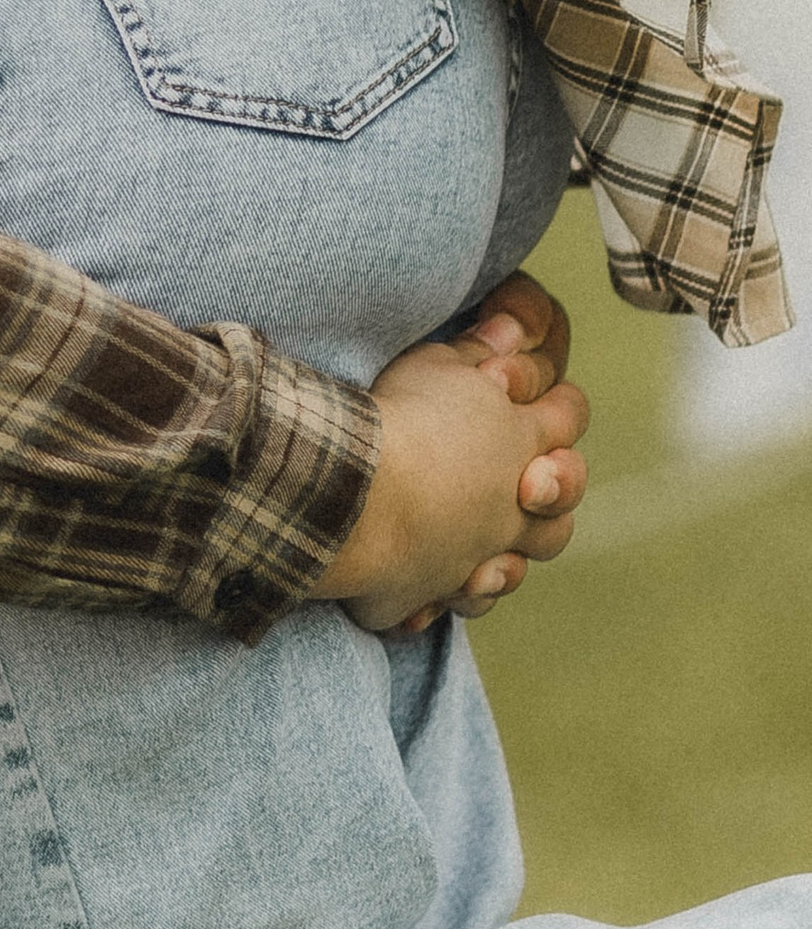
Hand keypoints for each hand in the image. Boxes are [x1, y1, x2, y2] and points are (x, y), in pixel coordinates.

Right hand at [309, 268, 587, 633]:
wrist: (359, 495)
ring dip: (507, 558)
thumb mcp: (439, 365)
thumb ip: (480, 350)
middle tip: (530, 482)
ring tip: (485, 547)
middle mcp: (514, 506)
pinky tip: (433, 589)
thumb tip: (511, 328)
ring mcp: (481, 555)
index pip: (568, 417)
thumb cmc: (402, 420)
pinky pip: (457, 601)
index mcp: (523, 442)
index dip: (563, 405)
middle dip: (552, 494)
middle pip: (560, 509)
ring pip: (518, 566)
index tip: (552, 399)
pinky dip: (449, 594)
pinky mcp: (434, 590)